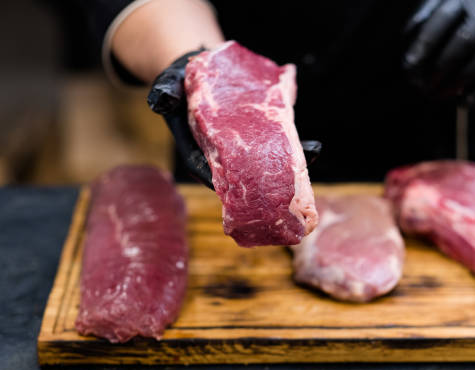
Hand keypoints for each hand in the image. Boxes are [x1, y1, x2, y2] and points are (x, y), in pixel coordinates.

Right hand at [147, 51, 322, 188]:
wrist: (195, 72)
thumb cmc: (177, 86)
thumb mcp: (165, 88)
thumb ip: (162, 96)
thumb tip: (160, 101)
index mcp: (199, 153)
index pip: (211, 173)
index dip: (228, 183)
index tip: (245, 190)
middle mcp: (224, 156)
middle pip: (245, 174)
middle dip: (268, 180)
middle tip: (291, 184)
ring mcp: (243, 147)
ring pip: (265, 162)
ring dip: (290, 163)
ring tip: (313, 154)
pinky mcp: (257, 135)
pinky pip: (276, 144)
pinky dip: (294, 146)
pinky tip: (311, 145)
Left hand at [402, 0, 474, 103]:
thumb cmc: (468, 9)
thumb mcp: (447, 2)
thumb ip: (427, 17)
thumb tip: (407, 44)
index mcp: (465, 0)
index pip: (443, 18)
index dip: (426, 42)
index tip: (409, 64)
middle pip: (466, 39)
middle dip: (443, 65)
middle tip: (424, 86)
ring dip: (461, 81)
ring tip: (440, 96)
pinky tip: (464, 102)